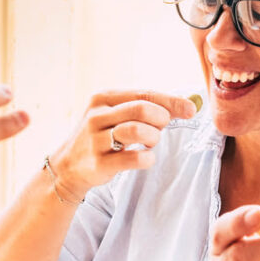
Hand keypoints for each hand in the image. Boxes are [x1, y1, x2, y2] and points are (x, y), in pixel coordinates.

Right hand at [48, 90, 194, 197]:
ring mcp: (95, 140)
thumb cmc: (102, 136)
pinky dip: (148, 158)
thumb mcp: (116, 114)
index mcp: (103, 98)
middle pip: (142, 109)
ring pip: (136, 131)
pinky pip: (134, 158)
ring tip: (150, 143)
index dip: (171, 101)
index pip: (144, 94)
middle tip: (160, 129)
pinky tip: (146, 157)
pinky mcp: (99, 163)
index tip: (191, 110)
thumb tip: (188, 105)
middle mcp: (96, 115)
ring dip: (153, 138)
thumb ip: (145, 107)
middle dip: (160, 119)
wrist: (69, 167)